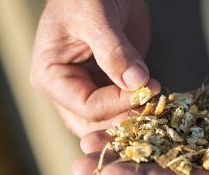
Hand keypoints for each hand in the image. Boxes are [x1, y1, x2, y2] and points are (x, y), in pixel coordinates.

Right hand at [30, 0, 159, 136]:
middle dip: (123, 120)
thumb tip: (137, 83)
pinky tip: (156, 99)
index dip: (117, 103)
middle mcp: (67, 89)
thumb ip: (114, 51)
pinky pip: (122, 106)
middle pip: (93, 123)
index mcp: (51, 75)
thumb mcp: (95, 16)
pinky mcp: (109, 86)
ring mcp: (88, 89)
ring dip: (132, 117)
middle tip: (152, 108)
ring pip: (108, 120)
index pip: (85, 106)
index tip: (146, 91)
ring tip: (157, 104)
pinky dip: (138, 106)